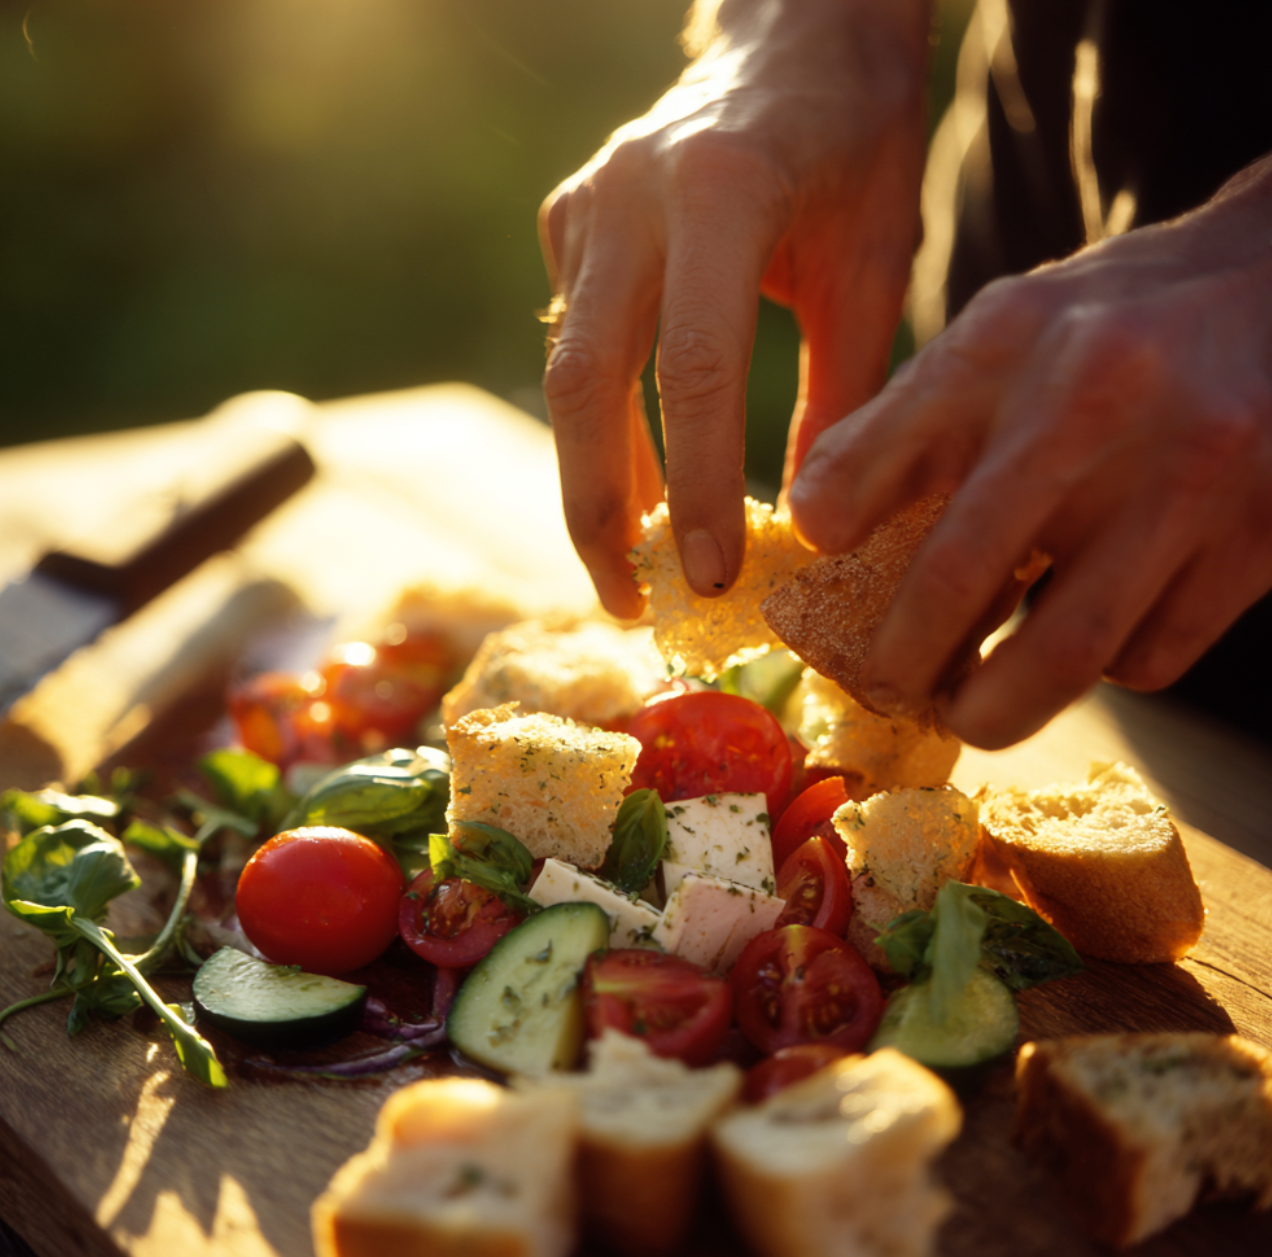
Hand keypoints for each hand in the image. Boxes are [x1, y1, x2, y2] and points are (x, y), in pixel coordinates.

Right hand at [540, 0, 929, 615]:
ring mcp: (587, 204)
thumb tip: (810, 527)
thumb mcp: (874, 265)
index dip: (696, 487)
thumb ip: (843, 394)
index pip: (695, 370)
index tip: (714, 578)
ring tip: (632, 568)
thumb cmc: (855, 146)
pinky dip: (605, 424)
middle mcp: (631, 193)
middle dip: (602, 510)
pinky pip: (575, 341)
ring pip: (567, 373)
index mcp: (722, 191)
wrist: (797, 33)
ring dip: (596, 480)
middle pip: (587, 384)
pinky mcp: (568, 220)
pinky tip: (635, 483)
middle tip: (633, 601)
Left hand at [789, 155, 1271, 747]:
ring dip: (993, 708)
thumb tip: (815, 526)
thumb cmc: (1113, 331)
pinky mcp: (1257, 538)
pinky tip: (1089, 636)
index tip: (822, 576)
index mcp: (1011, 341)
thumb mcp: (1003, 335)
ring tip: (967, 711)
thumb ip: (904, 423)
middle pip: (955, 580)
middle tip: (887, 689)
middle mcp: (1096, 401)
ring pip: (1060, 654)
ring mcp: (1187, 476)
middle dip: (901, 663)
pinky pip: (1148, 657)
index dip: (827, 534)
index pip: (874, 459)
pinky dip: (1102, 671)